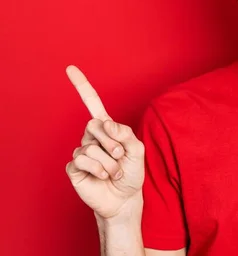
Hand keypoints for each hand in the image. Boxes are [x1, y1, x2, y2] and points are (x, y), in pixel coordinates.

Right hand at [65, 66, 144, 220]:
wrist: (124, 198)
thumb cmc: (131, 173)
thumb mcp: (137, 150)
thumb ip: (125, 133)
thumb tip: (106, 123)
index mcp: (107, 128)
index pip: (92, 103)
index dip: (82, 86)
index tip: (70, 68)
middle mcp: (91, 136)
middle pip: (96, 125)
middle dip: (113, 143)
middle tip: (120, 157)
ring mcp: (81, 151)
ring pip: (93, 147)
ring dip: (110, 163)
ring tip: (114, 172)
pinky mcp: (74, 167)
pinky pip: (84, 160)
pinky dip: (99, 170)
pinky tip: (102, 177)